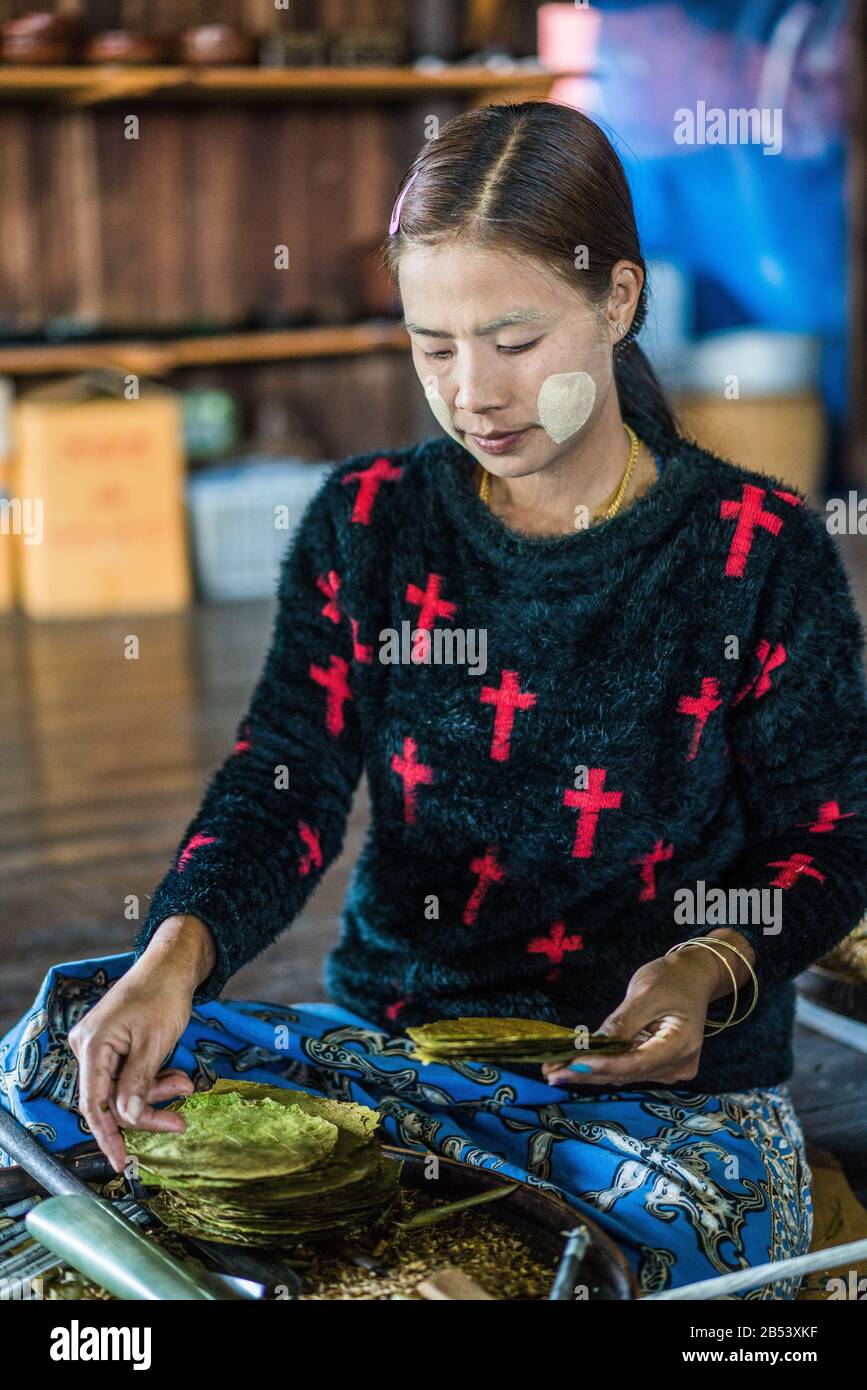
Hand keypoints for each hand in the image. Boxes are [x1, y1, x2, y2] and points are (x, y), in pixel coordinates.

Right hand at [68, 915, 215, 1172]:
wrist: (172, 964)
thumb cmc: (163, 996)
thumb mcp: (155, 1043)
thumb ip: (138, 1083)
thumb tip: (126, 1119)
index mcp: (92, 1046)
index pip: (94, 1104)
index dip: (108, 1136)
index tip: (121, 1162)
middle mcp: (88, 1047)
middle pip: (112, 1098)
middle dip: (147, 1107)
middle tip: (181, 1114)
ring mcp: (99, 1045)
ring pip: (123, 1088)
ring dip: (154, 1091)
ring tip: (185, 1081)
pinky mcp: (112, 1044)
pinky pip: (127, 1074)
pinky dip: (151, 1079)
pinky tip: (173, 1072)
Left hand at [541, 947, 724, 1087]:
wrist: (692, 978)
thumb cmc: (670, 979)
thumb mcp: (644, 994)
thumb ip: (622, 1022)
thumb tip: (595, 1044)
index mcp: (683, 1043)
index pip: (638, 1061)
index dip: (604, 1065)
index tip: (571, 1064)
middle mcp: (680, 1064)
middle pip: (627, 1073)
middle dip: (587, 1071)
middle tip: (550, 1071)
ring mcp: (672, 1069)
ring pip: (624, 1075)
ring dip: (590, 1072)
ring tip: (555, 1069)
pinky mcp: (660, 1067)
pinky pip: (628, 1070)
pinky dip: (603, 1066)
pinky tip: (576, 1064)